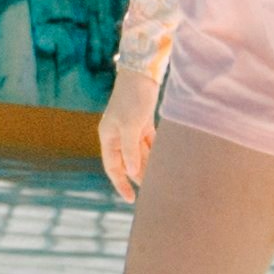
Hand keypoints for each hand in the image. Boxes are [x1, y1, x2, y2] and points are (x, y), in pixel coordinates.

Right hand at [97, 78, 159, 203]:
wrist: (141, 74)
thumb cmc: (132, 99)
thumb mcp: (130, 126)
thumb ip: (130, 150)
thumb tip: (131, 172)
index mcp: (108, 137)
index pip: (112, 167)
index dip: (120, 184)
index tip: (130, 199)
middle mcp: (118, 136)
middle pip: (128, 162)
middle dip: (139, 176)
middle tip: (153, 192)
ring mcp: (131, 130)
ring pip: (140, 154)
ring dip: (148, 165)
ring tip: (161, 180)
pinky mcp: (143, 124)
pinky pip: (148, 144)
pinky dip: (155, 152)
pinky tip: (164, 162)